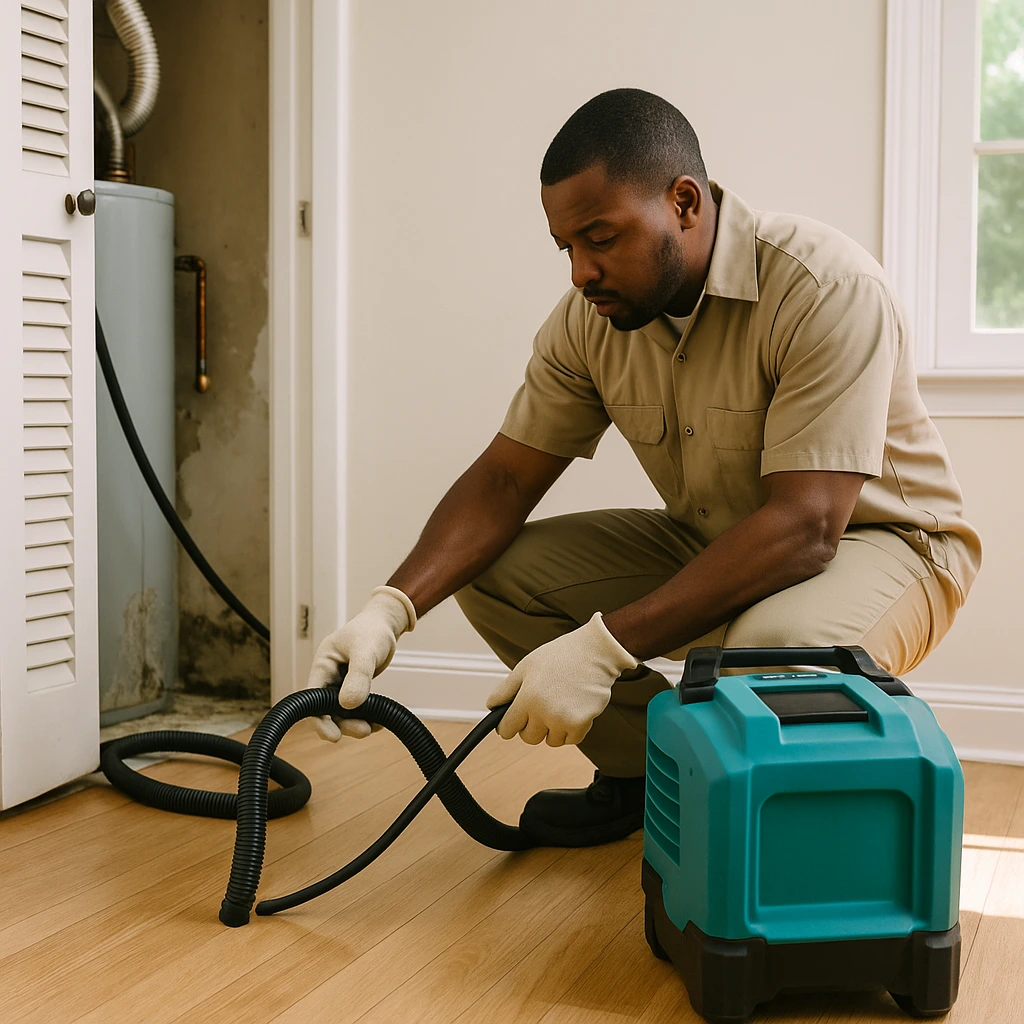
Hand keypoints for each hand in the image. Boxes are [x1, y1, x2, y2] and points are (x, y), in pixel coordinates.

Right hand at [307, 586, 416, 740]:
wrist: (385, 624)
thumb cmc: (372, 630)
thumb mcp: (366, 650)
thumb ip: (358, 675)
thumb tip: (348, 704)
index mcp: (323, 664)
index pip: (312, 698)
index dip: (319, 719)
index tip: (334, 735)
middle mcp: (328, 676)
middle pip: (327, 710)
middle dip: (344, 724)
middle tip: (364, 730)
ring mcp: (340, 683)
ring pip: (341, 712)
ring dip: (356, 723)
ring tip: (375, 726)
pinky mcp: (353, 688)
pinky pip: (355, 709)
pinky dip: (366, 717)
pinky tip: (379, 720)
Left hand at [486, 612, 637, 746]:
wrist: (596, 652)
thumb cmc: (561, 656)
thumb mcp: (526, 667)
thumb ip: (506, 689)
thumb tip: (491, 706)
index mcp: (527, 697)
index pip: (507, 728)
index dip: (507, 725)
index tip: (512, 723)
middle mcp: (543, 712)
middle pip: (528, 738)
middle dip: (531, 727)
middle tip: (541, 708)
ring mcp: (563, 720)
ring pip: (550, 741)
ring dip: (552, 729)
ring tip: (559, 705)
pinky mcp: (581, 724)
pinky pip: (570, 740)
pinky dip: (571, 730)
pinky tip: (573, 709)